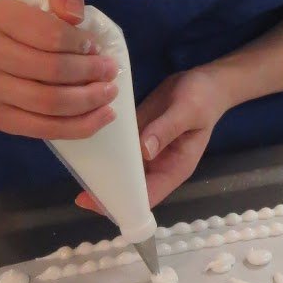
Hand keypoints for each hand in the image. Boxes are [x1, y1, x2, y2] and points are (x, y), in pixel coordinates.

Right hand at [0, 0, 119, 140]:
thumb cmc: (29, 16)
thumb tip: (75, 16)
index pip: (51, 34)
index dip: (81, 43)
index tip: (95, 46)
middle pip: (51, 71)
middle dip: (90, 72)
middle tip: (110, 70)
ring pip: (48, 104)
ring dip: (88, 101)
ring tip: (109, 92)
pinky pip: (42, 130)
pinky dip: (78, 127)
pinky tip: (102, 116)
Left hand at [75, 66, 230, 213]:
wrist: (205, 80)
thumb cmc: (203, 98)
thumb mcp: (188, 110)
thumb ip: (167, 129)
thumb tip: (145, 151)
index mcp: (174, 168)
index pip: (147, 196)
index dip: (123, 203)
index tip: (96, 202)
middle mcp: (157, 164)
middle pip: (130, 187)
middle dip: (106, 190)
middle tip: (77, 190)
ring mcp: (145, 150)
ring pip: (120, 169)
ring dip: (101, 170)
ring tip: (77, 169)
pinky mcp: (137, 134)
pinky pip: (118, 147)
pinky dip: (104, 149)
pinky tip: (84, 144)